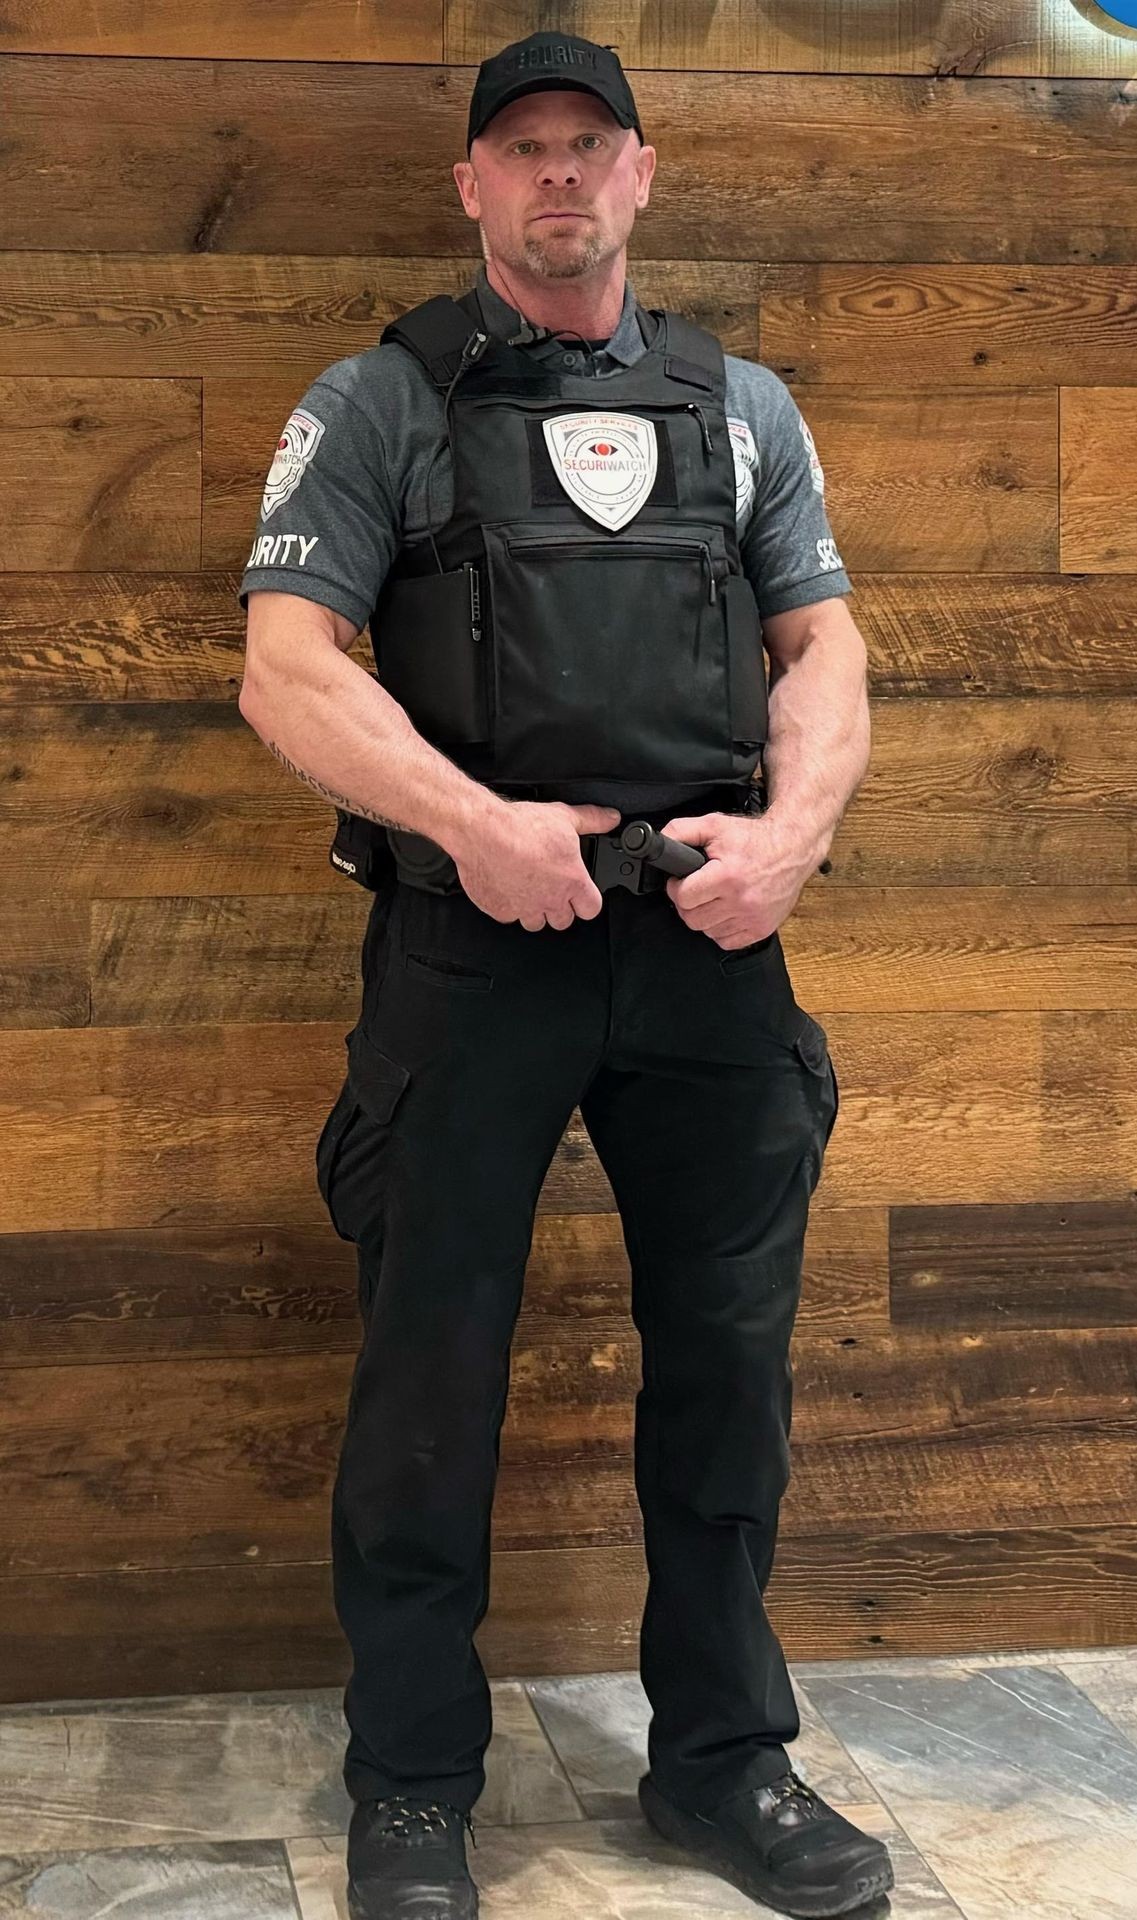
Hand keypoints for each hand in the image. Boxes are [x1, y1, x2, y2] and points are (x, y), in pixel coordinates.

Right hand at [451, 800, 620, 929]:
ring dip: (535, 910)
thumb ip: (592, 820)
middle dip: (560, 907)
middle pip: (563, 920)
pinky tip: (506, 888)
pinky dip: (509, 906)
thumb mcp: (564, 817)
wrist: (482, 833)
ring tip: (529, 889)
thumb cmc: (520, 828)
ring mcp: (524, 908)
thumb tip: (610, 818)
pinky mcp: (500, 910)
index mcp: (571, 882)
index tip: (581, 892)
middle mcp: (550, 900)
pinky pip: (509, 917)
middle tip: (551, 887)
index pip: (591, 908)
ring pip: (536, 923)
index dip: (587, 900)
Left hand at [660, 810, 812, 948]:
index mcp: (727, 876)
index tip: (681, 881)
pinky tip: (726, 911)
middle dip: (688, 903)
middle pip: (692, 918)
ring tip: (713, 898)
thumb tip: (658, 842)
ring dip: (705, 916)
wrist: (793, 848)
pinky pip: (727, 941)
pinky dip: (721, 929)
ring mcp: (753, 918)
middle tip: (695, 890)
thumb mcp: (714, 825)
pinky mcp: (761, 928)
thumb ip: (681, 831)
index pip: (683, 897)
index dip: (676, 887)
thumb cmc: (754, 838)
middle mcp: (741, 900)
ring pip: (707, 931)